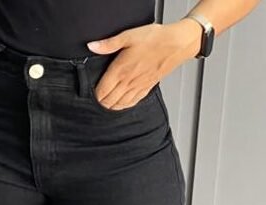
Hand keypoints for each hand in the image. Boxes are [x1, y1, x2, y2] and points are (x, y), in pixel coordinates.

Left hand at [86, 19, 201, 109]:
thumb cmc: (154, 39)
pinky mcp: (147, 88)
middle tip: (95, 101)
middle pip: (109, 101)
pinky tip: (121, 105)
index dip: (94, 95)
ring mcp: (138, 87)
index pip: (102, 91)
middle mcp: (128, 82)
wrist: (175, 45)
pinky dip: (124, 106)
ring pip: (120, 105)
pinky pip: (132, 103)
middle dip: (101, 103)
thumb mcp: (128, 36)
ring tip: (105, 105)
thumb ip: (108, 44)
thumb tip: (92, 46)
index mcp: (121, 70)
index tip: (89, 94)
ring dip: (111, 106)